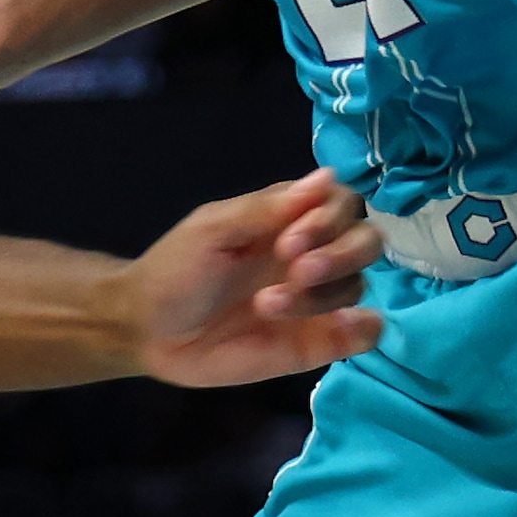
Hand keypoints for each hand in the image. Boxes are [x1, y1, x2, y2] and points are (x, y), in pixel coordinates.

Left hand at [125, 172, 382, 385]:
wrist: (149, 331)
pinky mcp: (316, 341)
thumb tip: (328, 175)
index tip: (288, 241)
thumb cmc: (176, 271)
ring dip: (321, 295)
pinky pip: (365, 332)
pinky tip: (343, 329)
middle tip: (295, 271)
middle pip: (366, 242)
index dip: (329, 219)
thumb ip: (268, 208)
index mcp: (288, 219)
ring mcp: (316, 300)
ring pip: (358, 285)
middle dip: (339, 255)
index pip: (343, 204)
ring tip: (265, 305)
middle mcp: (312, 255)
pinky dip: (367, 327)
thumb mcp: (212, 230)